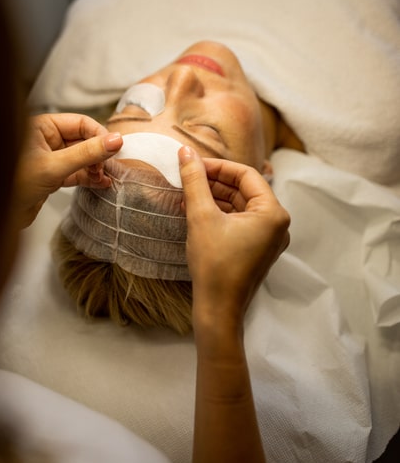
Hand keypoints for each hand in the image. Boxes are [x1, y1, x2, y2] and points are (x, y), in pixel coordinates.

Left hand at [14, 113, 122, 227]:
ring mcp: (49, 158)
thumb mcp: (53, 166)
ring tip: (105, 177)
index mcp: (41, 126)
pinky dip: (89, 178)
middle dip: (98, 153)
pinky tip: (101, 184)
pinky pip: (76, 172)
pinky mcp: (51, 176)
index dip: (99, 134)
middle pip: (82, 139)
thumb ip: (86, 153)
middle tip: (109, 166)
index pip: (79, 122)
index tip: (115, 148)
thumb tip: (115, 140)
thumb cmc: (13, 185)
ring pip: (81, 158)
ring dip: (96, 167)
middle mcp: (45, 139)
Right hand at [178, 146, 289, 341]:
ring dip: (215, 197)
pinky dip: (220, 213)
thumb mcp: (201, 216)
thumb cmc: (214, 264)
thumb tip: (185, 152)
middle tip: (188, 177)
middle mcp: (277, 224)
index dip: (217, 166)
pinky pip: (240, 221)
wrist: (218, 310)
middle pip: (244, 189)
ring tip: (187, 193)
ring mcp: (269, 238)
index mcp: (273, 213)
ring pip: (240, 205)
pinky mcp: (258, 249)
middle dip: (215, 182)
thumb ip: (194, 181)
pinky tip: (196, 211)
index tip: (192, 164)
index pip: (246, 175)